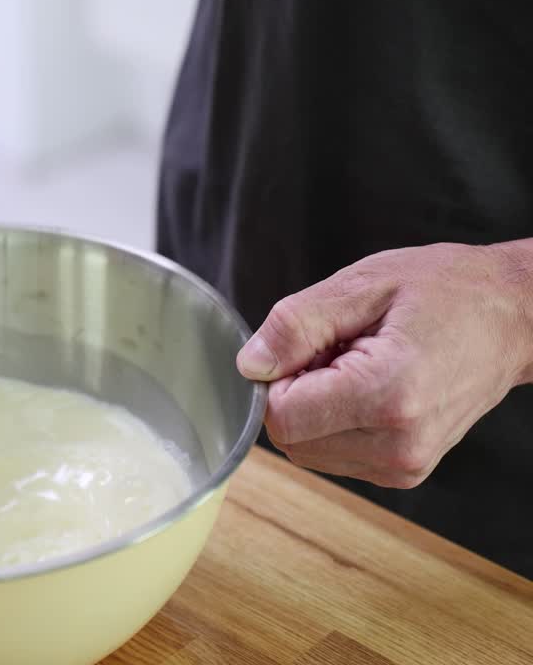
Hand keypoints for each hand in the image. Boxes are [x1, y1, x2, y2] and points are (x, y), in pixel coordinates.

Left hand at [236, 242, 532, 487]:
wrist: (513, 318)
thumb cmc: (446, 291)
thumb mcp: (362, 285)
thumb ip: (296, 325)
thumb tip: (251, 365)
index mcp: (387, 396)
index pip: (280, 417)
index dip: (278, 378)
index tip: (311, 345)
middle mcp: (398, 444)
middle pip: (290, 439)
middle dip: (296, 392)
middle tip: (339, 350)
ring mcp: (404, 465)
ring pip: (307, 450)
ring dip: (315, 409)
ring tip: (359, 365)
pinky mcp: (404, 472)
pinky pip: (334, 454)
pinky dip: (335, 422)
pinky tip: (369, 387)